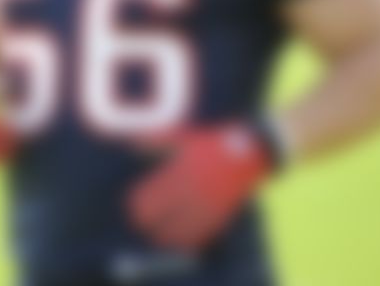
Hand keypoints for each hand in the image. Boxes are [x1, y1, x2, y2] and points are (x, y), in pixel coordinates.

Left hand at [128, 122, 273, 250]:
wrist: (249, 150)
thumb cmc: (211, 143)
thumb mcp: (182, 138)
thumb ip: (155, 142)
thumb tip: (130, 145)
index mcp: (178, 173)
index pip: (147, 201)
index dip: (138, 207)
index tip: (135, 207)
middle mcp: (190, 192)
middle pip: (159, 221)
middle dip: (149, 224)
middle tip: (144, 223)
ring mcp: (205, 205)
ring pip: (177, 233)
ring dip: (165, 236)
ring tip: (159, 235)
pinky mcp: (219, 214)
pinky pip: (199, 235)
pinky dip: (187, 240)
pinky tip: (181, 238)